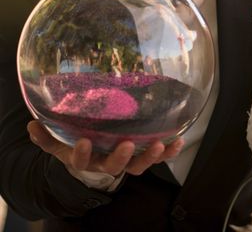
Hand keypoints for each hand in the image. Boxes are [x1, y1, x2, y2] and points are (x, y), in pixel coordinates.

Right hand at [27, 120, 183, 175]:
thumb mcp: (59, 143)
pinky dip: (168, 152)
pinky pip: (158, 157)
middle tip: (127, 145)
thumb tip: (32, 125)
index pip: (81, 160)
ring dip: (150, 156)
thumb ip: (47, 137)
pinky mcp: (143, 156)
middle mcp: (107, 163)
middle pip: (115, 166)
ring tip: (159, 145)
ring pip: (139, 165)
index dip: (82, 154)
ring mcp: (127, 161)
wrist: (95, 159)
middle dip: (121, 157)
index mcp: (86, 160)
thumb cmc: (78, 146)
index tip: (83, 142)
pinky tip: (178, 141)